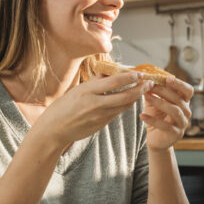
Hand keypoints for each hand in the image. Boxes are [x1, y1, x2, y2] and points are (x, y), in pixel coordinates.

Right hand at [33, 72, 151, 148]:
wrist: (53, 130)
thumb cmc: (63, 107)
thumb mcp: (76, 90)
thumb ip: (95, 83)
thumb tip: (111, 73)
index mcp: (87, 91)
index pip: (114, 82)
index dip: (130, 78)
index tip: (140, 73)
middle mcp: (94, 103)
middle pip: (125, 96)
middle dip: (140, 89)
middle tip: (150, 83)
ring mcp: (99, 116)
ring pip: (124, 105)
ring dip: (136, 97)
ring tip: (144, 90)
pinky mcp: (101, 124)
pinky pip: (117, 113)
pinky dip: (125, 105)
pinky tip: (130, 100)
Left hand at [141, 77, 192, 150]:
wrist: (156, 138)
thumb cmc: (156, 117)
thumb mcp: (154, 102)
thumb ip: (152, 92)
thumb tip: (145, 78)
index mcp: (184, 102)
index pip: (188, 90)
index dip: (179, 84)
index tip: (166, 79)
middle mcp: (186, 112)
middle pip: (178, 99)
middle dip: (163, 90)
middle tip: (149, 85)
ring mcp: (183, 124)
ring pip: (174, 110)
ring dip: (159, 102)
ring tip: (145, 96)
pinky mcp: (176, 134)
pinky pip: (165, 126)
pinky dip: (152, 120)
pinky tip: (141, 115)